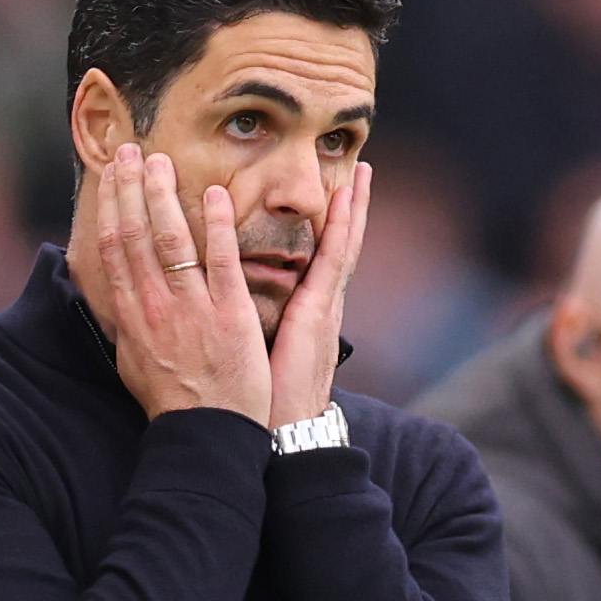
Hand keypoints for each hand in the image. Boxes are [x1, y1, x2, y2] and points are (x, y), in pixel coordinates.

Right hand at [94, 141, 270, 424]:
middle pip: (136, 235)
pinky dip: (217, 226)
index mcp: (132, 315)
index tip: (110, 175)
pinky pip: (221, 262)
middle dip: (131, 188)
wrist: (206, 434)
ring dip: (164, 196)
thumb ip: (127, 324)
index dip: (110, 206)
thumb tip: (114, 298)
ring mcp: (192, 308)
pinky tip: (215, 194)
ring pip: (171, 241)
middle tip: (131, 150)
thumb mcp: (133, 362)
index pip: (114, 248)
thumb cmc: (172, 402)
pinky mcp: (229, 314)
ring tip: (162, 161)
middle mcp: (155, 306)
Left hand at [268, 161, 371, 426]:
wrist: (284, 432)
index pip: (322, 260)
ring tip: (362, 173)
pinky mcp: (317, 313)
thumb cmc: (267, 399)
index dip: (331, 228)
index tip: (336, 195)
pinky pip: (332, 261)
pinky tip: (343, 200)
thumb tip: (237, 313)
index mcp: (308, 313)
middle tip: (361, 168)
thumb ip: (259, 328)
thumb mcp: (263, 354)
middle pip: (340, 245)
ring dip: (354, 207)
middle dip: (352, 207)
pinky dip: (340, 228)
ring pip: (343, 246)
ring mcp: (324, 307)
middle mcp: (321, 305)